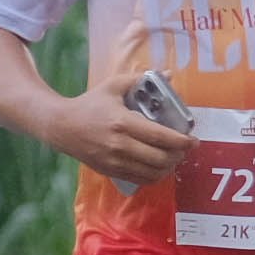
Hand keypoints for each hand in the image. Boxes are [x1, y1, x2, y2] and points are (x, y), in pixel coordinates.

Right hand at [61, 71, 194, 186]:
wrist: (61, 127)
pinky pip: (141, 180)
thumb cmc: (89, 104)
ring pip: (152, 173)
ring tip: (175, 157)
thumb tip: (169, 75)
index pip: (160, 137)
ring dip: (169, 167)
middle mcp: (120, 145)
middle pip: (160, 158)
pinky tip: (160, 167)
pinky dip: (155, 176)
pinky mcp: (111, 171)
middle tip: (185, 148)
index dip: (181, 141)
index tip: (193, 139)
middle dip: (179, 155)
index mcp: (123, 123)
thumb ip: (140, 79)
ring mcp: (115, 161)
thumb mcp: (112, 86)